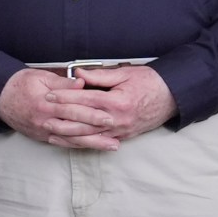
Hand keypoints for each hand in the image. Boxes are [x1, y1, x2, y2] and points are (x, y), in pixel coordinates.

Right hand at [0, 67, 119, 149]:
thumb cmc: (20, 84)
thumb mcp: (40, 77)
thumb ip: (62, 82)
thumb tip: (82, 83)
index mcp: (45, 104)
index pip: (73, 109)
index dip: (92, 113)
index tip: (109, 115)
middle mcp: (44, 120)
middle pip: (75, 128)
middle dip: (97, 132)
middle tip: (117, 133)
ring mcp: (42, 131)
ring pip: (71, 139)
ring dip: (93, 143)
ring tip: (112, 145)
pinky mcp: (41, 136)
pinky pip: (62, 143)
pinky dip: (78, 145)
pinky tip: (92, 146)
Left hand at [46, 64, 176, 143]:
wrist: (174, 97)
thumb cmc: (150, 82)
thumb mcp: (126, 74)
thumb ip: (100, 76)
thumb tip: (77, 74)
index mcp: (117, 101)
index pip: (85, 100)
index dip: (65, 98)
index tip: (49, 95)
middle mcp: (118, 119)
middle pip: (83, 120)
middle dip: (62, 117)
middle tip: (43, 114)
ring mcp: (121, 130)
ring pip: (89, 135)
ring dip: (68, 134)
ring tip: (50, 131)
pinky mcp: (123, 136)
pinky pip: (100, 141)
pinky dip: (84, 142)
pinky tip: (70, 141)